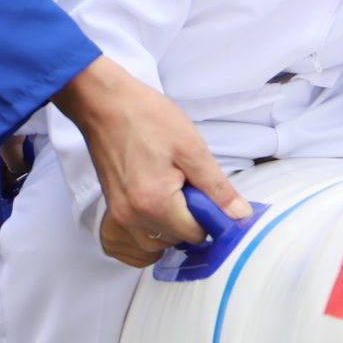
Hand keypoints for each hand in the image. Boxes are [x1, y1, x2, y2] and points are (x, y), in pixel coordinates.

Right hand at [53, 57, 249, 269]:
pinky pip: (141, 231)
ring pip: (157, 240)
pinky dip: (156, 220)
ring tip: (175, 186)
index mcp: (155, 203)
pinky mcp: (114, 208)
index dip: (211, 217)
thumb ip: (217, 187)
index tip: (212, 194)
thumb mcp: (191, 147)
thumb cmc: (146, 117)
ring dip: (172, 222)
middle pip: (176, 239)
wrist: (103, 102)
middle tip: (190, 182)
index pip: (195, 234)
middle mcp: (133, 218)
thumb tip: (239, 215)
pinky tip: (160, 192)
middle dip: (190, 218)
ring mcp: (120, 215)